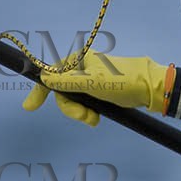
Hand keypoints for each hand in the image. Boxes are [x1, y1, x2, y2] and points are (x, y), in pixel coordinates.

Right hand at [23, 50, 180, 125]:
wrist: (150, 88)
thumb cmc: (122, 80)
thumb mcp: (91, 82)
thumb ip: (66, 81)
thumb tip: (44, 78)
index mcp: (79, 60)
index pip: (52, 74)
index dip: (41, 90)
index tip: (30, 107)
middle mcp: (83, 69)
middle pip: (63, 92)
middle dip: (71, 108)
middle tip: (84, 117)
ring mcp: (91, 81)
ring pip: (74, 101)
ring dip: (81, 113)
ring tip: (94, 120)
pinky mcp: (100, 92)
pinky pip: (85, 104)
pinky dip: (88, 113)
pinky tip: (97, 118)